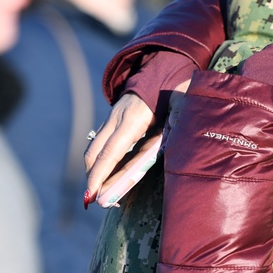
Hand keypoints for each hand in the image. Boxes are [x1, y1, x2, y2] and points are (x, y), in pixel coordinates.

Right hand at [84, 83, 187, 199]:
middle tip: (93, 201)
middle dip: (92, 178)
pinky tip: (104, 177)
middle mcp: (116, 119)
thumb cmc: (173, 93)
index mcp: (132, 119)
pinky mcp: (111, 121)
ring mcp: (110, 119)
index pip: (111, 152)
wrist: (160, 72)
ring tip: (100, 194)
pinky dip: (98, 162)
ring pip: (93, 149)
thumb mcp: (181, 106)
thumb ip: (178, 123)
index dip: (100, 174)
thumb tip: (176, 141)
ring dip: (93, 172)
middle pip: (95, 153)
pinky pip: (99, 144)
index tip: (93, 194)